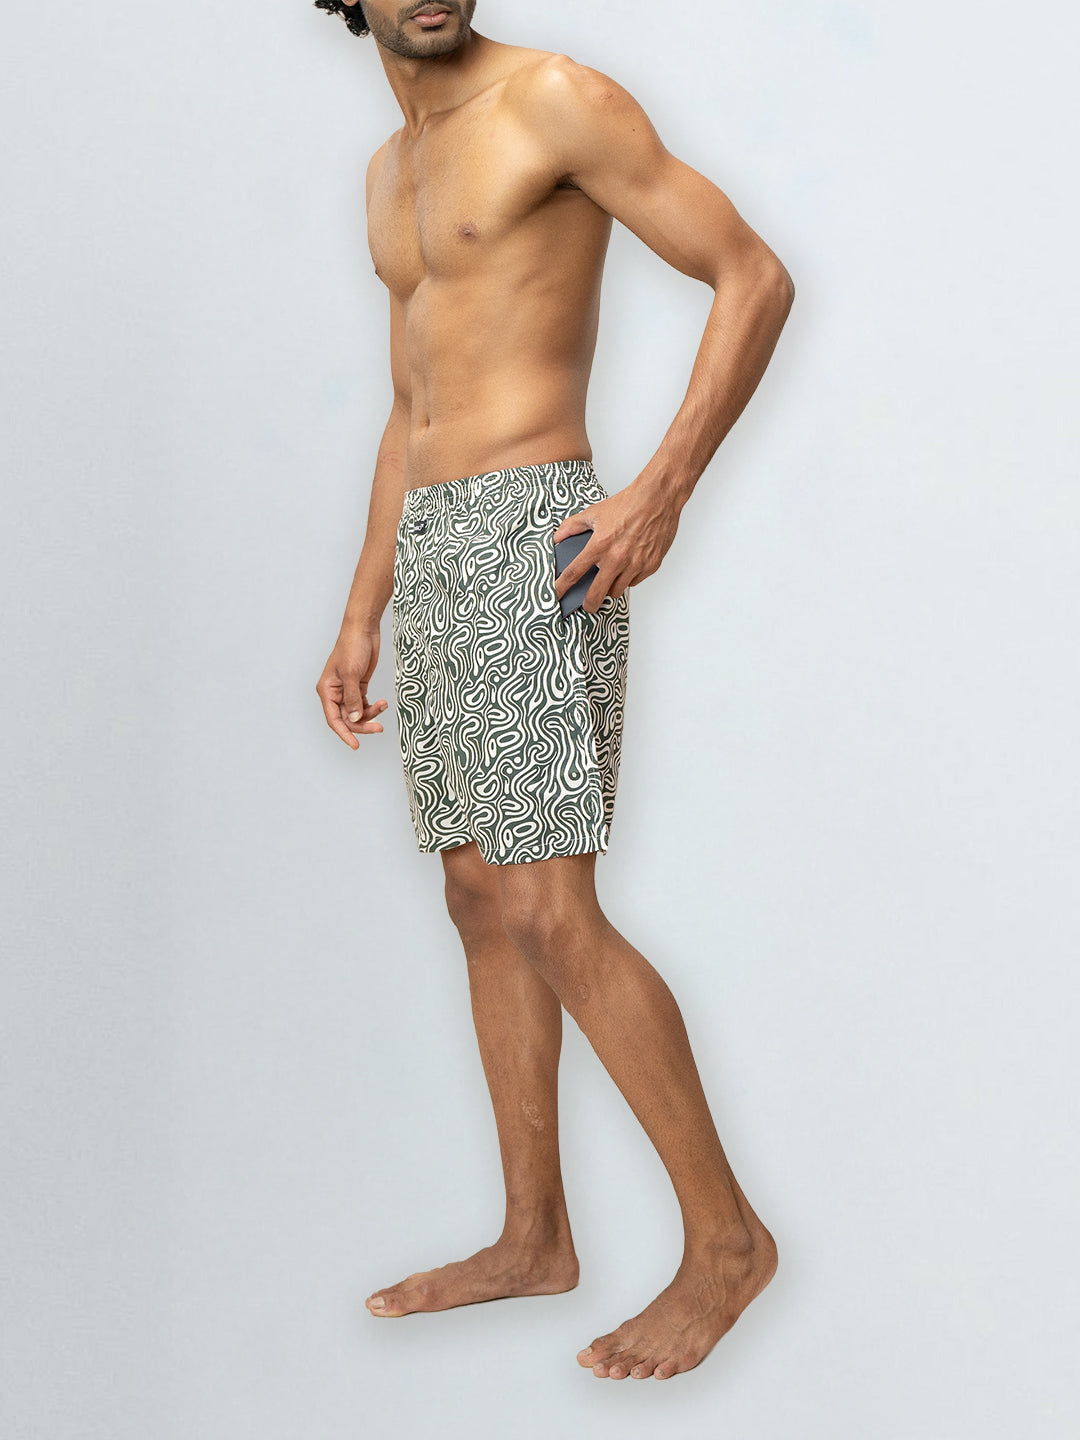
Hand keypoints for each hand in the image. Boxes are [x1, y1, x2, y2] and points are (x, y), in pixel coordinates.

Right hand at [316, 625, 388, 749]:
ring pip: (357, 713)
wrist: (363, 629)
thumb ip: (353, 699)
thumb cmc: (352, 647)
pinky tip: (382, 704)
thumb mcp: (352, 674)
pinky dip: (373, 707)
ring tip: (383, 706)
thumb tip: (353, 719)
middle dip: (362, 724)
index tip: (356, 745)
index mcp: (327, 690)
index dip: (344, 734)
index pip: (333, 719)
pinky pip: (364, 705)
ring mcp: (348, 690)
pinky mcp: (359, 686)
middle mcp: (335, 693)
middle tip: (379, 728)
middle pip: (347, 719)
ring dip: (371, 714)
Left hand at [552, 475, 685, 612]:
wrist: (657, 498)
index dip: (561, 587)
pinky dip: (628, 578)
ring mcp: (635, 564)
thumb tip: (557, 537)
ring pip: (617, 590)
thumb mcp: (594, 512)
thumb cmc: (627, 504)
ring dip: (611, 588)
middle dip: (589, 604)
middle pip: (596, 593)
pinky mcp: (651, 566)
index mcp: (600, 544)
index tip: (555, 596)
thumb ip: (572, 526)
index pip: (574, 573)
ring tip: (610, 578)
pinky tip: (627, 567)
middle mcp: (617, 558)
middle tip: (587, 606)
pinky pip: (634, 581)